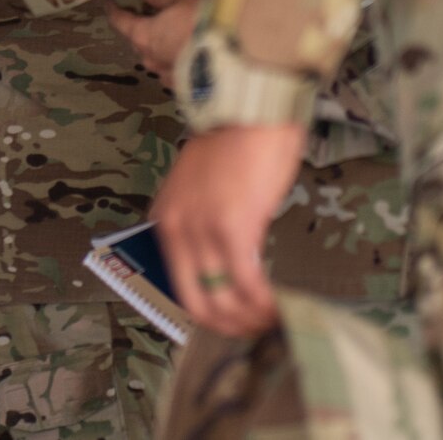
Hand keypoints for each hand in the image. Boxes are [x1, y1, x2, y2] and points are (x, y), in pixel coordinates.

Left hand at [106, 0, 202, 85]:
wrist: (233, 60)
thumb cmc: (203, 23)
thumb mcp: (183, 0)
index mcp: (144, 36)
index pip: (121, 22)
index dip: (114, 11)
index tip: (109, 2)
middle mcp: (150, 59)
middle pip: (137, 42)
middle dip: (139, 30)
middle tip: (147, 18)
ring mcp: (165, 76)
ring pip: (155, 59)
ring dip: (159, 48)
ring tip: (170, 39)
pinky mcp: (183, 88)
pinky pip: (172, 72)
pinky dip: (175, 62)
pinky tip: (185, 58)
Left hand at [152, 124, 306, 337]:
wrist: (249, 111)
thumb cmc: (233, 143)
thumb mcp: (202, 188)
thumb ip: (204, 224)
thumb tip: (226, 261)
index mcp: (164, 219)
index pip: (178, 285)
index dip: (209, 312)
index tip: (234, 319)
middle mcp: (175, 229)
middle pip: (195, 303)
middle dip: (228, 326)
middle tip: (255, 330)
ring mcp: (201, 231)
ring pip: (222, 300)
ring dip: (249, 319)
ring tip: (271, 320)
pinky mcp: (233, 228)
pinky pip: (246, 283)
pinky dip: (263, 303)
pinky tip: (278, 307)